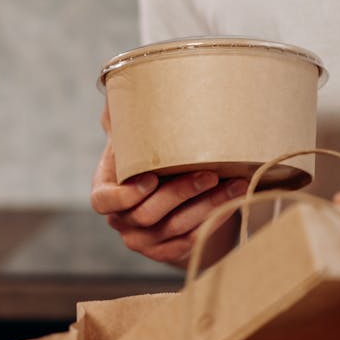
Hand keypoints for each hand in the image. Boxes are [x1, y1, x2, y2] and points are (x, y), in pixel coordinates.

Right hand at [90, 106, 246, 266]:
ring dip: (207, 206)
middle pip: (147, 214)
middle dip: (181, 193)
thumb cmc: (150, 153)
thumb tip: (120, 87)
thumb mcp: (136, 134)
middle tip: (210, 173)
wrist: (171, 185)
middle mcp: (122, 221)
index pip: (104, 202)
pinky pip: (191, 242)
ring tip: (235, 184)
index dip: (126, 195)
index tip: (152, 177)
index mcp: (106, 191)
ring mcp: (144, 240)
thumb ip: (126, 115)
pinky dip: (214, 222)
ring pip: (175, 229)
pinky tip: (235, 201)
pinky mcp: (168, 251)